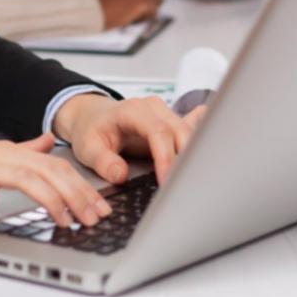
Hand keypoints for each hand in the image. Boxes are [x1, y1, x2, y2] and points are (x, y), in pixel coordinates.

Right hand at [0, 129, 111, 227]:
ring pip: (23, 174)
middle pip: (48, 170)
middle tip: (93, 217)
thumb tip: (47, 145)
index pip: (55, 166)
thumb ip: (21, 151)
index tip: (99, 207)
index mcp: (9, 153)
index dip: (80, 186)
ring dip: (49, 197)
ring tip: (64, 219)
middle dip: (76, 195)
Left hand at [52, 94, 208, 185]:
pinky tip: (210, 158)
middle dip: (185, 160)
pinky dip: (199, 145)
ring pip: (189, 133)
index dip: (166, 157)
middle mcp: (153, 108)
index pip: (158, 132)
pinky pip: (191, 130)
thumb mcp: (86, 147)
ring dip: (192, 157)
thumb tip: (120, 174)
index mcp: (133, 110)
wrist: (92, 117)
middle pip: (180, 131)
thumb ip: (102, 161)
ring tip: (194, 183)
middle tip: (183, 188)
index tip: (167, 182)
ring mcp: (165, 113)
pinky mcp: (171, 123)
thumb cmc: (90, 130)